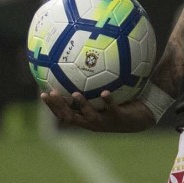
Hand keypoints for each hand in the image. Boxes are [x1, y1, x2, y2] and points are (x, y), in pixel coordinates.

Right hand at [40, 90, 154, 132]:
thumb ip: (90, 83)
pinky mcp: (119, 119)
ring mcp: (105, 122)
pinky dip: (107, 101)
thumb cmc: (117, 104)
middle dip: (60, 107)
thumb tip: (78, 60)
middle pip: (70, 117)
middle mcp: (92, 122)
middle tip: (52, 94)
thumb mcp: (102, 94)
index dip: (52, 106)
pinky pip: (112, 109)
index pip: (63, 113)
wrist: (140, 118)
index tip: (43, 93)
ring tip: (75, 94)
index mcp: (85, 117)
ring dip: (82, 106)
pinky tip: (104, 92)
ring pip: (90, 116)